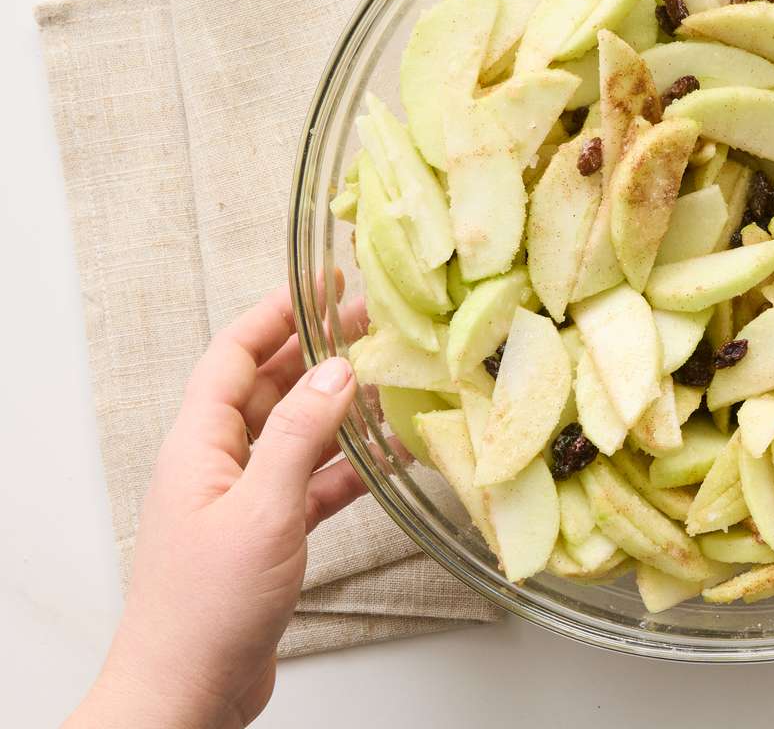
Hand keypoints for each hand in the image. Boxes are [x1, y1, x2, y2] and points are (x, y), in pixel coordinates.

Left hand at [68, 287, 368, 728]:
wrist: (186, 692)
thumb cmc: (206, 607)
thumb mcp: (262, 509)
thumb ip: (300, 435)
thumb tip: (337, 370)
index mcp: (197, 445)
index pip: (233, 356)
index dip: (276, 314)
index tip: (320, 282)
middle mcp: (217, 464)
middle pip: (269, 388)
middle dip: (317, 352)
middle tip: (372, 324)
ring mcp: (243, 500)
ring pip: (297, 434)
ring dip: (341, 409)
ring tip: (391, 380)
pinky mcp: (269, 536)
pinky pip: (314, 483)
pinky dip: (350, 468)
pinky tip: (390, 458)